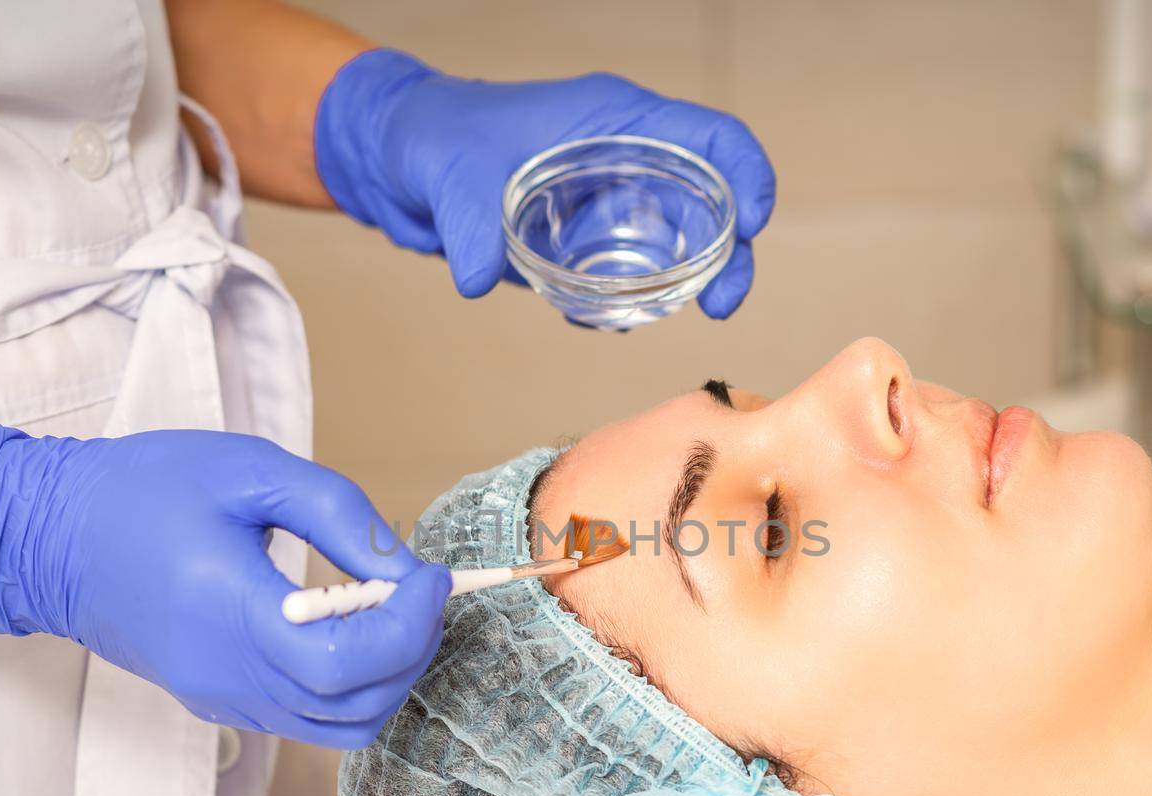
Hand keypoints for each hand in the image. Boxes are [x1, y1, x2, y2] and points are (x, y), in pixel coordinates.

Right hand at [0, 425, 447, 747]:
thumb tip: (404, 566)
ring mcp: (221, 698)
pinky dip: (348, 684)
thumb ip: (338, 513)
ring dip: (385, 674)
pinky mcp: (216, 702)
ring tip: (387, 607)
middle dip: (411, 649)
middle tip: (419, 588)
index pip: (347, 663)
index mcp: (232, 615)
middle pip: (356, 705)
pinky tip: (344, 624)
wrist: (49, 536)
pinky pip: (306, 718)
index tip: (430, 576)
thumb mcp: (250, 470)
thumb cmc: (146, 489)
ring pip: (338, 726)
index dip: (410, 626)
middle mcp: (228, 676)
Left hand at [314, 49, 775, 317]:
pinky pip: (626, 273)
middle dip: (729, 254)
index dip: (746, 176)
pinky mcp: (583, 240)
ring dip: (680, 286)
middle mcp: (624, 159)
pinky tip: (598, 318)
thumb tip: (475, 277)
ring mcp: (606, 201)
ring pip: (676, 245)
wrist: (398, 159)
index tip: (753, 226)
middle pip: (711, 202)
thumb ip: (468, 224)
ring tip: (646, 318)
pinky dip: (625, 301)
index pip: (711, 138)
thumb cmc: (434, 137)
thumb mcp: (451, 174)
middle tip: (719, 306)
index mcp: (615, 120)